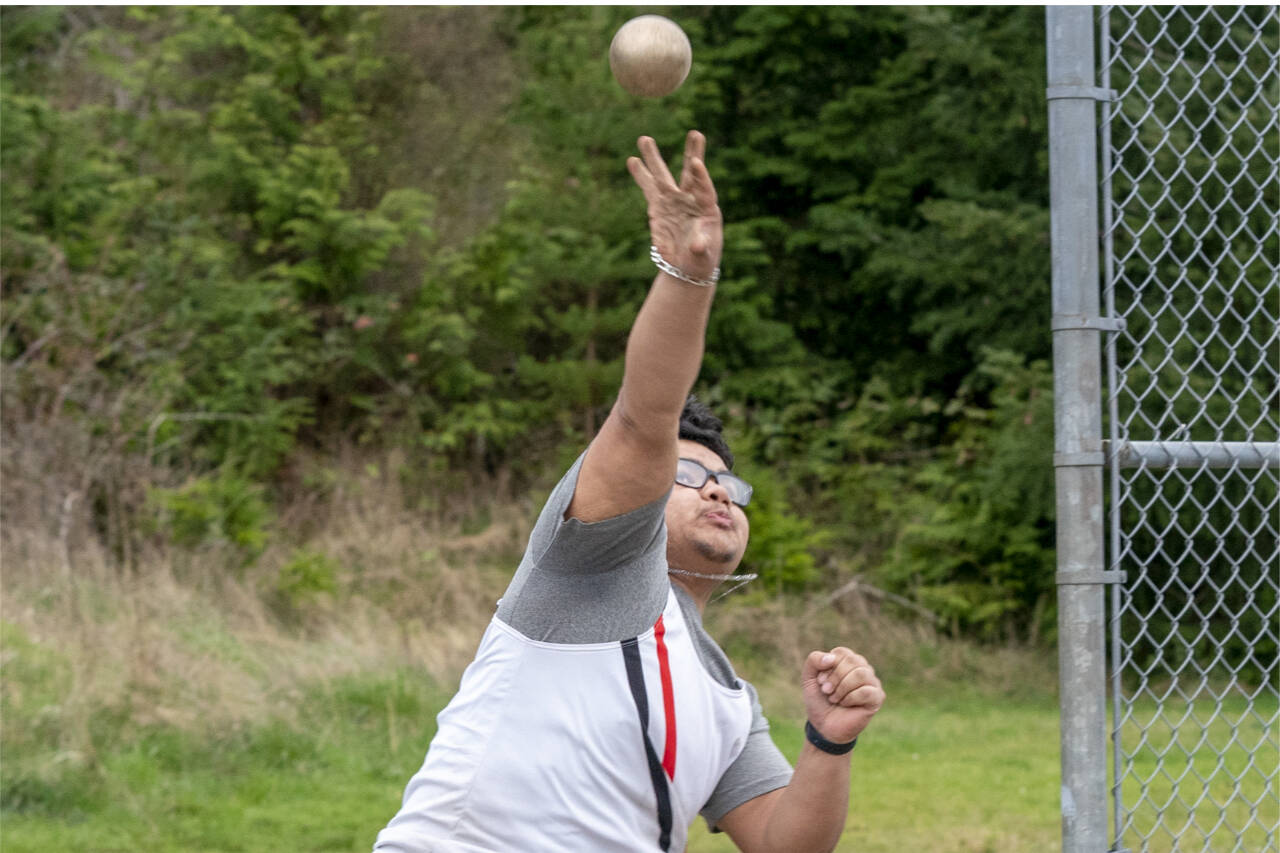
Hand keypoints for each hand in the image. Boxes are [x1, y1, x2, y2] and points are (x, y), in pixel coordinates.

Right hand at [627, 131, 722, 281]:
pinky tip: (632, 159)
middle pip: (691, 173)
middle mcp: (691, 199)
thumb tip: (697, 245)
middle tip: (695, 133)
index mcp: (707, 209)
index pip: (705, 189)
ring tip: (644, 138)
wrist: (686, 266)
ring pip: (663, 176)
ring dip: (654, 158)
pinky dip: (640, 174)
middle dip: (692, 153)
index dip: (702, 176)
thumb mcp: (703, 258)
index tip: (697, 162)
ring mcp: (673, 201)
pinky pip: (648, 188)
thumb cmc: (700, 261)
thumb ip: (701, 249)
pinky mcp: (658, 207)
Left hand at [801, 647, 884, 745]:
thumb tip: (831, 657)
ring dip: (842, 688)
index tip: (820, 682)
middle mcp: (863, 668)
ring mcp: (872, 682)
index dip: (828, 667)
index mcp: (848, 660)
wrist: (824, 726)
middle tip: (826, 691)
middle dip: (835, 678)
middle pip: (852, 661)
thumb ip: (814, 660)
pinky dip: (851, 698)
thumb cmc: (819, 700)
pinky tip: (845, 704)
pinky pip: (867, 691)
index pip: (842, 653)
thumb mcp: (808, 678)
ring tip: (835, 699)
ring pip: (861, 674)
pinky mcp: (877, 697)